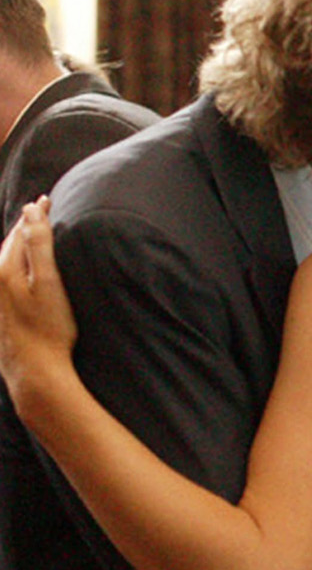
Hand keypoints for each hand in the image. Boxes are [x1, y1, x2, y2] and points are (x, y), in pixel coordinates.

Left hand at [0, 199, 78, 413]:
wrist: (33, 370)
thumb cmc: (48, 328)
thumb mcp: (49, 283)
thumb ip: (39, 245)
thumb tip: (30, 211)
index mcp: (4, 270)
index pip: (20, 232)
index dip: (35, 215)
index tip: (47, 199)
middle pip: (7, 246)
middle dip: (23, 228)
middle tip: (38, 211)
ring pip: (2, 262)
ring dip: (15, 246)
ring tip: (28, 235)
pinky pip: (2, 279)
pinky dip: (11, 265)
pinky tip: (19, 270)